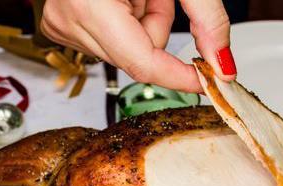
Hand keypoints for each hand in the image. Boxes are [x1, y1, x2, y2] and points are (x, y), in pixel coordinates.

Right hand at [41, 0, 235, 92]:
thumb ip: (205, 14)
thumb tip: (221, 60)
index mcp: (89, 4)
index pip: (143, 64)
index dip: (180, 76)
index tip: (208, 80)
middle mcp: (68, 19)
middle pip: (137, 57)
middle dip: (158, 26)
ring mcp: (61, 24)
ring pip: (125, 49)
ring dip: (141, 21)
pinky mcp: (61, 24)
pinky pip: (107, 39)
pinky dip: (124, 19)